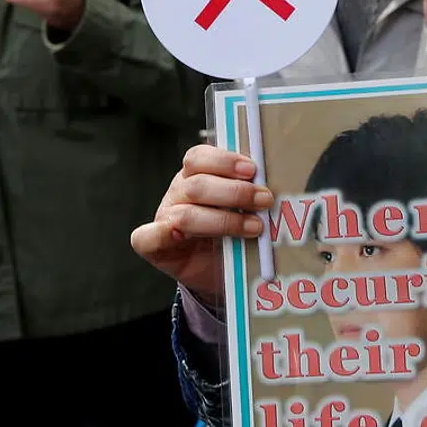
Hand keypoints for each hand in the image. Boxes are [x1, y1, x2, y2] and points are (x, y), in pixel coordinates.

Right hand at [131, 145, 271, 305]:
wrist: (221, 269)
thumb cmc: (237, 232)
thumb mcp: (248, 209)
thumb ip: (254, 196)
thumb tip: (278, 187)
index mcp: (197, 175)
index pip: (199, 157)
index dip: (224, 161)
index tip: (252, 170)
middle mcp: (179, 193)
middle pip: (197, 185)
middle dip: (235, 193)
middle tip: (264, 201)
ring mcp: (165, 218)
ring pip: (185, 213)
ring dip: (223, 221)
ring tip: (255, 227)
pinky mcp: (154, 246)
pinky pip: (147, 237)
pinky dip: (162, 234)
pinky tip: (181, 236)